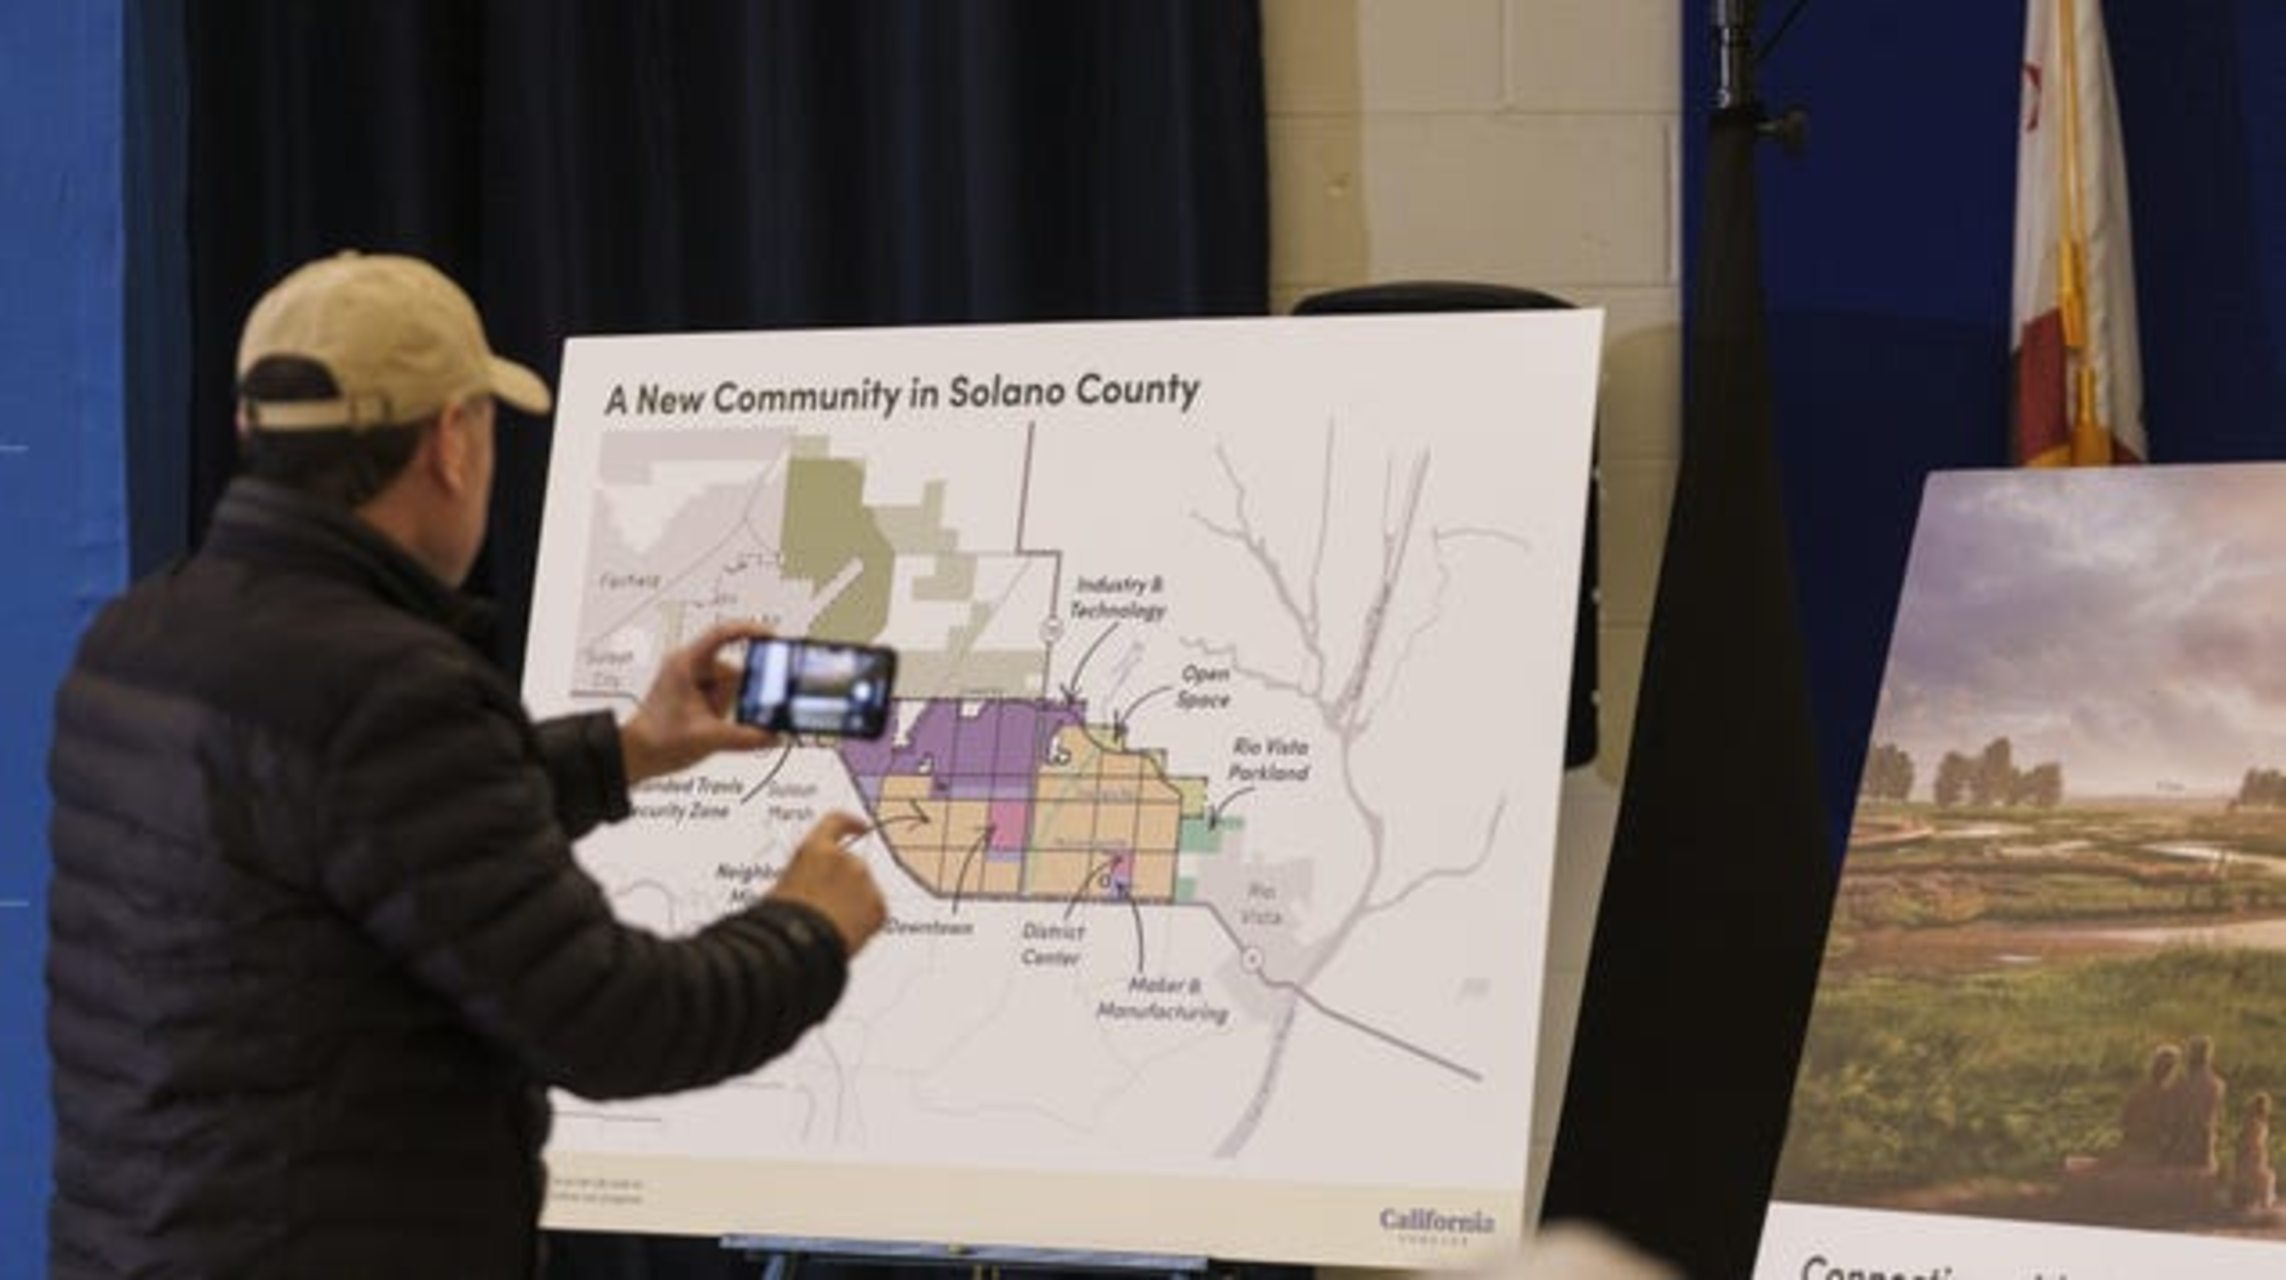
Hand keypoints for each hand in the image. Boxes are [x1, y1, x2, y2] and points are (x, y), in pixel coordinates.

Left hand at [620, 621, 774, 784]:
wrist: (636, 754)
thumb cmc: (656, 739)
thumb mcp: (708, 738)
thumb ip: (746, 738)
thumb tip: (773, 735)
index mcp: (687, 664)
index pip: (722, 634)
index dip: (750, 631)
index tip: (772, 637)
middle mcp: (690, 666)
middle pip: (732, 668)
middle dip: (741, 692)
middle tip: (745, 709)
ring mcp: (692, 679)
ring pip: (730, 684)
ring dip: (731, 705)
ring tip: (715, 725)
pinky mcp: (695, 693)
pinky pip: (722, 694)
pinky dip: (727, 709)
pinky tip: (717, 724)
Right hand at [768, 811, 887, 956]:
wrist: (797, 949)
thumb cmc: (780, 923)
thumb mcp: (784, 888)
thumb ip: (807, 876)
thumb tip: (815, 886)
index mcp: (815, 849)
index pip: (837, 822)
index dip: (851, 823)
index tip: (862, 826)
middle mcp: (845, 859)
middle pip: (851, 867)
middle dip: (844, 886)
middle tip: (826, 913)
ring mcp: (865, 881)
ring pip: (863, 892)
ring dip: (851, 905)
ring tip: (828, 930)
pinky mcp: (879, 906)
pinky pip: (873, 914)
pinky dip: (863, 925)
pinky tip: (843, 938)